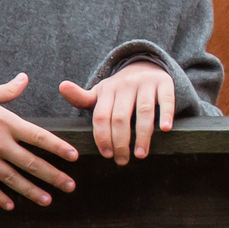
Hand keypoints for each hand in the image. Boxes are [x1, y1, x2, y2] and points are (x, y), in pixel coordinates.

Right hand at [0, 74, 79, 210]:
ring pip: (12, 179)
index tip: (74, 157)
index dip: (58, 148)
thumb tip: (24, 78)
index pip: (39, 137)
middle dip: (53, 176)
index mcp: (5, 122)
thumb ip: (8, 90)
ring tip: (48, 200)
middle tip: (70, 186)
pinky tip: (11, 206)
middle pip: (31, 163)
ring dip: (31, 191)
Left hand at [59, 62, 176, 165]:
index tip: (107, 155)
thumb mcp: (100, 93)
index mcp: (107, 89)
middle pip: (120, 117)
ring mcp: (146, 83)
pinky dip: (167, 114)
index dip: (102, 137)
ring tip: (141, 154)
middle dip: (121, 142)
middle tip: (123, 161)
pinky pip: (166, 99)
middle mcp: (125, 84)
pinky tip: (166, 129)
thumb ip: (81, 97)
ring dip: (142, 135)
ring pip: (144, 111)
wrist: (145, 66)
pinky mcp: (164, 83)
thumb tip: (62, 86)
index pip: (101, 116)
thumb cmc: (120, 89)